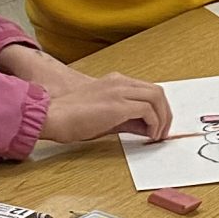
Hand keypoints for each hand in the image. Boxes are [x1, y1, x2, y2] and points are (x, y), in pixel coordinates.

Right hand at [40, 69, 172, 144]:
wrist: (53, 117)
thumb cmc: (72, 118)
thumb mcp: (106, 116)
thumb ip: (128, 118)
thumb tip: (148, 128)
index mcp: (116, 82)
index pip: (148, 90)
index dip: (159, 108)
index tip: (159, 126)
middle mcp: (119, 82)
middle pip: (157, 91)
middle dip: (165, 113)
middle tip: (163, 132)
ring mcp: (118, 91)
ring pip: (156, 97)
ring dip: (162, 118)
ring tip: (157, 135)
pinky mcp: (117, 105)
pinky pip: (148, 110)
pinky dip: (154, 123)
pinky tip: (149, 135)